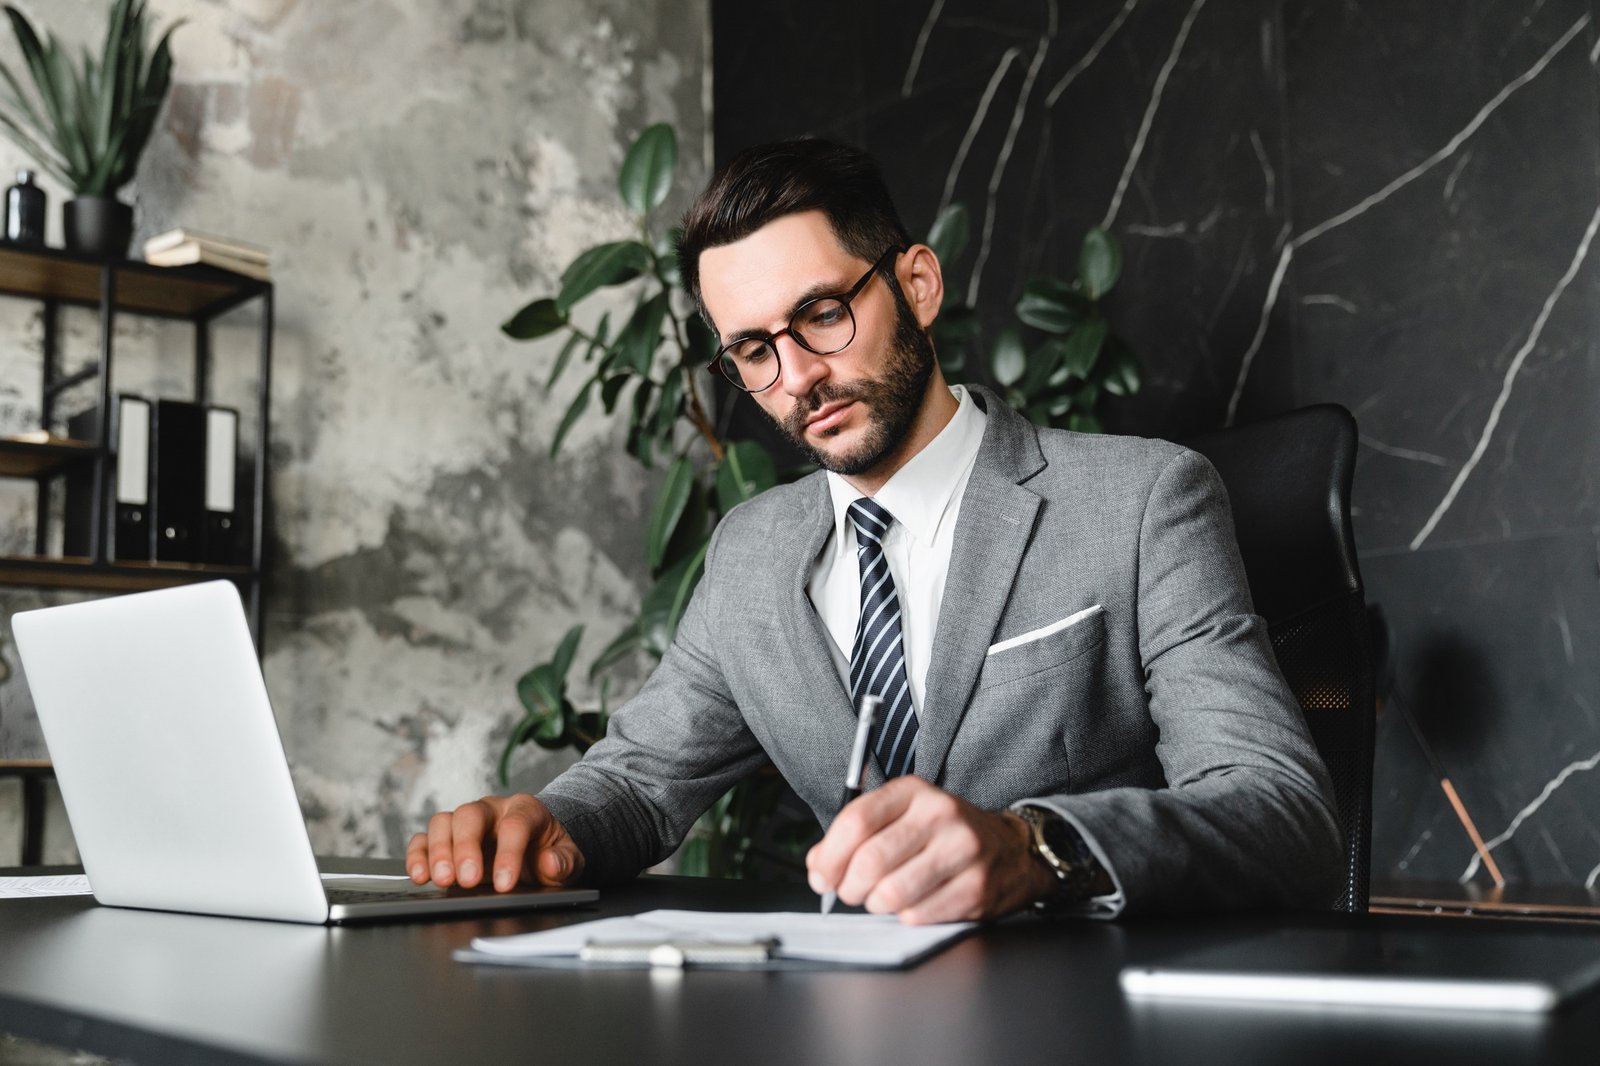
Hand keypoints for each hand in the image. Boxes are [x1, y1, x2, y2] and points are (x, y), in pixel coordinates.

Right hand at [405, 793, 583, 891]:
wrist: (538, 847)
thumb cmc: (550, 851)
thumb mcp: (569, 858)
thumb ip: (564, 861)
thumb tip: (550, 862)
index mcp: (526, 809)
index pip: (514, 825)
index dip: (508, 855)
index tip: (505, 885)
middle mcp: (492, 810)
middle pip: (470, 815)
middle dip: (466, 848)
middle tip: (467, 880)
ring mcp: (466, 822)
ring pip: (443, 822)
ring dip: (439, 852)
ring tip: (443, 881)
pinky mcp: (448, 838)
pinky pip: (424, 838)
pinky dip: (418, 855)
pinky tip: (420, 876)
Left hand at [804, 776, 1056, 923]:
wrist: (1012, 849)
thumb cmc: (944, 835)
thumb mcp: (902, 817)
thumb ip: (855, 835)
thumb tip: (817, 866)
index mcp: (914, 791)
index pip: (856, 821)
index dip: (829, 856)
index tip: (821, 876)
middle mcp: (940, 814)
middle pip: (870, 861)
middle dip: (850, 887)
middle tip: (852, 892)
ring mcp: (962, 850)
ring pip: (891, 893)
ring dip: (877, 905)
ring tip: (884, 897)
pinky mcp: (976, 887)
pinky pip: (917, 915)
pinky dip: (906, 917)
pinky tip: (916, 903)